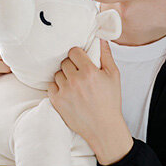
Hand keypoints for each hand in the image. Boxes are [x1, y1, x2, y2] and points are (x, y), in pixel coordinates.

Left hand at [47, 39, 132, 164]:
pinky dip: (57, 88)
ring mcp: (65, 91)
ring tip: (74, 85)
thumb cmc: (110, 101)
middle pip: (64, 62)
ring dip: (64, 77)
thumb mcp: (114, 76)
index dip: (77, 55)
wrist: (103, 127)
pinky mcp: (57, 101)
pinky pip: (51, 86)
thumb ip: (106, 55)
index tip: (80, 60)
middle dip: (71, 66)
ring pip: (57, 74)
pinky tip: (67, 93)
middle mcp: (75, 80)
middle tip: (79, 74)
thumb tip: (100, 38)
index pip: (73, 51)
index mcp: (89, 72)